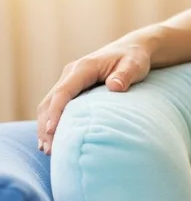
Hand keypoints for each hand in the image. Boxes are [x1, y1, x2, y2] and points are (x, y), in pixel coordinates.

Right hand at [37, 41, 151, 154]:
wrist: (132, 49)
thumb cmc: (134, 59)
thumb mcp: (134, 65)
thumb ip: (125, 75)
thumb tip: (114, 87)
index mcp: (83, 68)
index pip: (63, 92)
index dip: (56, 112)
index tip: (52, 131)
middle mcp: (71, 74)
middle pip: (51, 101)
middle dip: (47, 125)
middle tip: (49, 150)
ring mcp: (70, 81)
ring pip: (49, 105)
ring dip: (46, 127)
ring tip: (48, 150)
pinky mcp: (72, 89)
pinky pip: (56, 106)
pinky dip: (51, 122)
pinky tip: (51, 140)